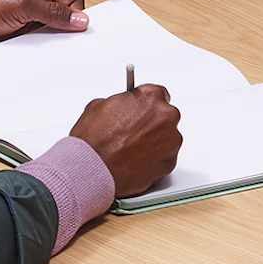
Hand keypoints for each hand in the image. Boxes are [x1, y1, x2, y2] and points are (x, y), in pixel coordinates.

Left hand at [0, 0, 124, 51]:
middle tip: (62, 23)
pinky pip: (48, 30)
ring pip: (60, 17)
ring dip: (58, 26)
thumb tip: (79, 18)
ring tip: (38, 30)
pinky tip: (39, 39)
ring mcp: (31, 8)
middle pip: (71, 0)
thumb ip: (52, 12)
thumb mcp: (20, 6)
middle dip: (71, 12)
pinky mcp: (25, 25)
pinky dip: (49, 36)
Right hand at [68, 84, 181, 200]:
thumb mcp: (99, 106)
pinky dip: (154, 160)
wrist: (91, 169)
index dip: (146, 105)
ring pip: (167, 139)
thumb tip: (122, 108)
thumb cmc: (94, 141)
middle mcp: (166, 117)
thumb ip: (120, 104)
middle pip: (165, 117)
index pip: (159, 94)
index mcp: (151, 97)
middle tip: (133, 133)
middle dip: (151, 124)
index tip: (141, 111)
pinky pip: (165, 159)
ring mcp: (171, 141)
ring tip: (132, 150)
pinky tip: (136, 161)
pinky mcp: (169, 163)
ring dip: (154, 143)